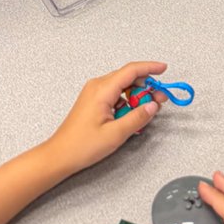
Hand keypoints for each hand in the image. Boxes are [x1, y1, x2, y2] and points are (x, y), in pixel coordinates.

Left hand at [42, 61, 166, 177]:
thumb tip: (153, 105)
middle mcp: (98, 86)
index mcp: (102, 89)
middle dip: (146, 86)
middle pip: (128, 78)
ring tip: (147, 111)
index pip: (131, 70)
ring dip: (136, 96)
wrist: (59, 155)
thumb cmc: (82, 145)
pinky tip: (131, 116)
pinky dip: (127, 102)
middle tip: (160, 100)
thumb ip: (137, 118)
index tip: (163, 69)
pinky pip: (115, 95)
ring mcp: (94, 93)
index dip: (150, 68)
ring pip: (122, 87)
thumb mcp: (115, 134)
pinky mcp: (93, 101)